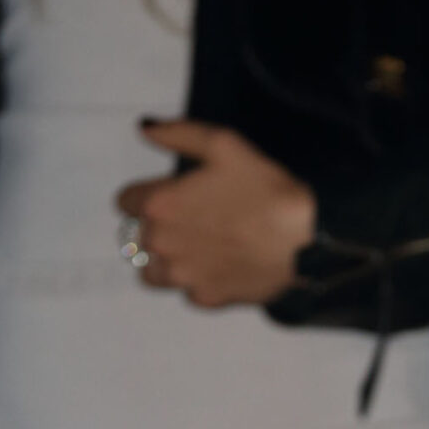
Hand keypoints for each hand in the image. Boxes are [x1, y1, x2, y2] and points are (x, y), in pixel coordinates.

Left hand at [115, 119, 315, 306]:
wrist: (304, 241)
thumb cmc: (264, 189)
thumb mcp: (222, 144)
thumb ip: (176, 134)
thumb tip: (145, 129)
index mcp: (160, 204)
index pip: (124, 202)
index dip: (145, 195)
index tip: (168, 196)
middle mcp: (162, 243)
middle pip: (136, 239)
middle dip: (156, 229)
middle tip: (190, 223)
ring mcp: (183, 276)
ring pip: (151, 273)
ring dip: (164, 262)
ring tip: (191, 252)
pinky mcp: (206, 299)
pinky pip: (186, 292)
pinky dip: (196, 282)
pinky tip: (218, 269)